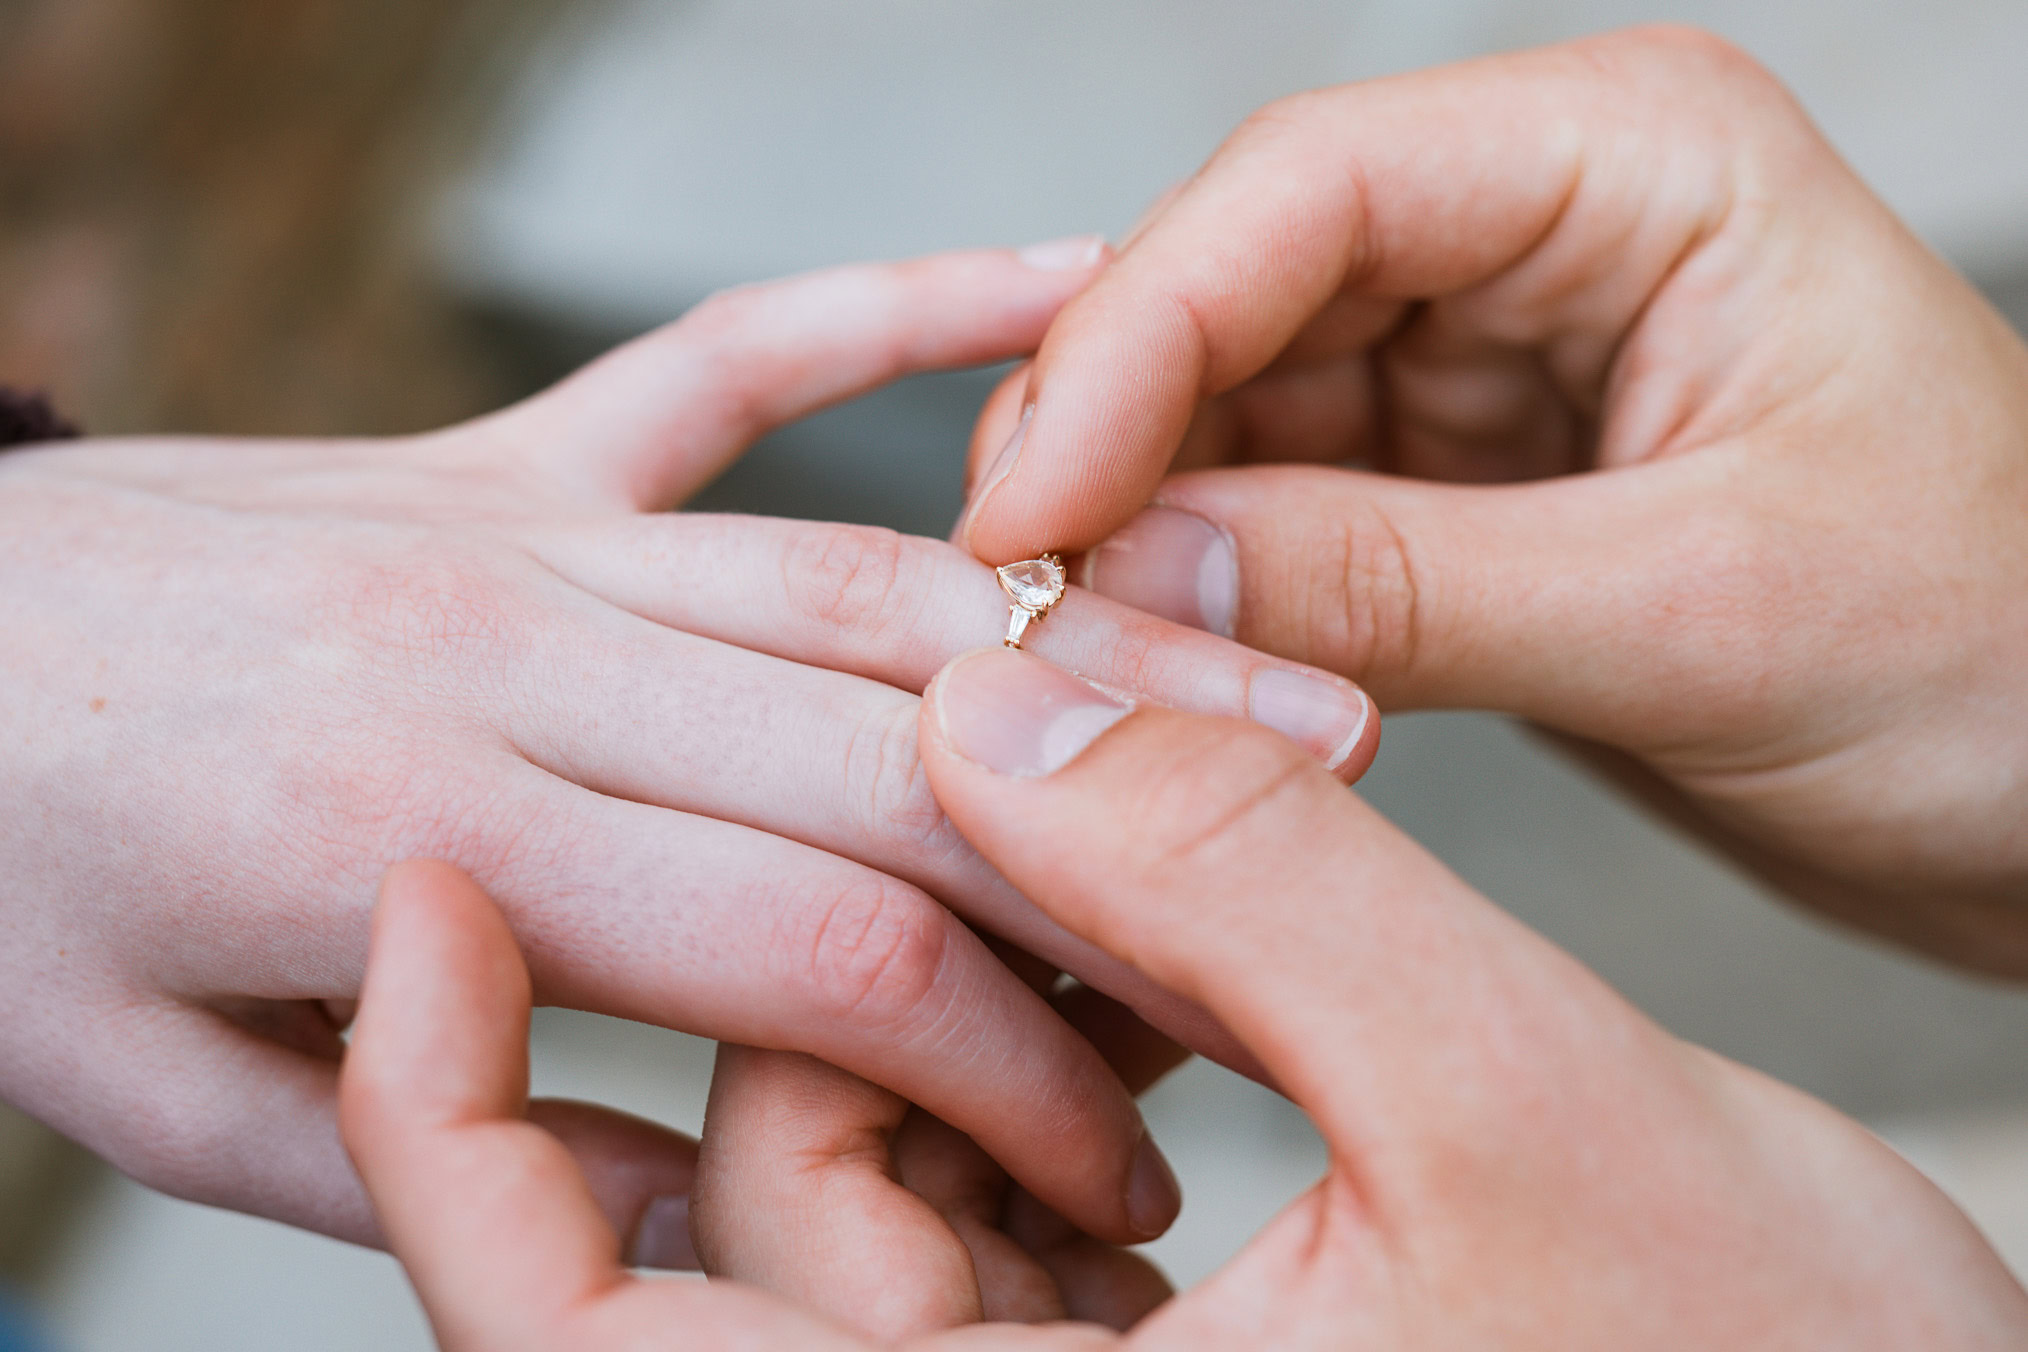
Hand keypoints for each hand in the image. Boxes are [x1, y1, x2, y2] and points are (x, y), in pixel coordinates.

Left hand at [0, 246, 1375, 1253]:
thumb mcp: (155, 1096)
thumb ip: (436, 1150)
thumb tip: (684, 1197)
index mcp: (427, 839)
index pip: (820, 945)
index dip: (1014, 1055)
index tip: (1130, 1137)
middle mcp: (512, 650)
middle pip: (898, 744)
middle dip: (1137, 827)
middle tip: (1336, 865)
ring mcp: (523, 518)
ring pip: (871, 567)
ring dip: (1096, 621)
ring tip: (1291, 665)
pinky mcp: (512, 444)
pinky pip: (734, 358)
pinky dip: (901, 303)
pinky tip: (1054, 284)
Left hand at [348, 656, 2027, 1348]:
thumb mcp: (1522, 1106)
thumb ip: (1246, 885)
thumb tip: (996, 699)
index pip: (589, 1339)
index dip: (452, 1121)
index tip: (435, 897)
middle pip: (747, 1201)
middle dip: (837, 986)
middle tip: (1019, 800)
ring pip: (869, 1172)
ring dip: (966, 1002)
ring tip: (1157, 900)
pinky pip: (979, 1188)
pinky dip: (1036, 1047)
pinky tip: (1172, 968)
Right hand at [958, 27, 2027, 972]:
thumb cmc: (2008, 656)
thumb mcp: (1705, 611)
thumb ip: (1399, 588)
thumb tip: (1130, 585)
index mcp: (1634, 161)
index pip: (1308, 192)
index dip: (1135, 337)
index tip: (1031, 506)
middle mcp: (1535, 231)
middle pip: (1232, 291)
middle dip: (1112, 445)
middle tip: (1020, 605)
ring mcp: (1482, 362)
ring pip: (1224, 412)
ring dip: (1140, 531)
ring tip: (1082, 661)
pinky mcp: (1449, 489)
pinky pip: (1268, 516)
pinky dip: (1201, 594)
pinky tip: (1167, 668)